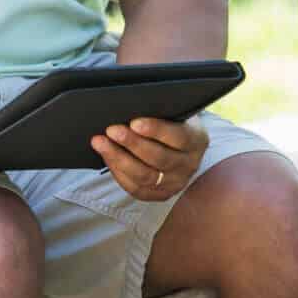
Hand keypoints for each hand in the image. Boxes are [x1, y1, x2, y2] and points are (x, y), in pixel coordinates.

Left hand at [92, 114, 209, 201]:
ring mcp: (176, 183)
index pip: (178, 137)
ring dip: (119, 159)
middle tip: (111, 130)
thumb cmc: (173, 121)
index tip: (134, 122)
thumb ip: (162, 110)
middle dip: (132, 143)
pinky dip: (119, 173)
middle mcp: (190, 164)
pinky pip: (136, 189)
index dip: (156, 130)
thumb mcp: (176, 112)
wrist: (181, 146)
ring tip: (100, 143)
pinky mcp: (160, 194)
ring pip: (145, 176)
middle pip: (159, 158)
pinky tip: (107, 157)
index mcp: (197, 140)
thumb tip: (133, 103)